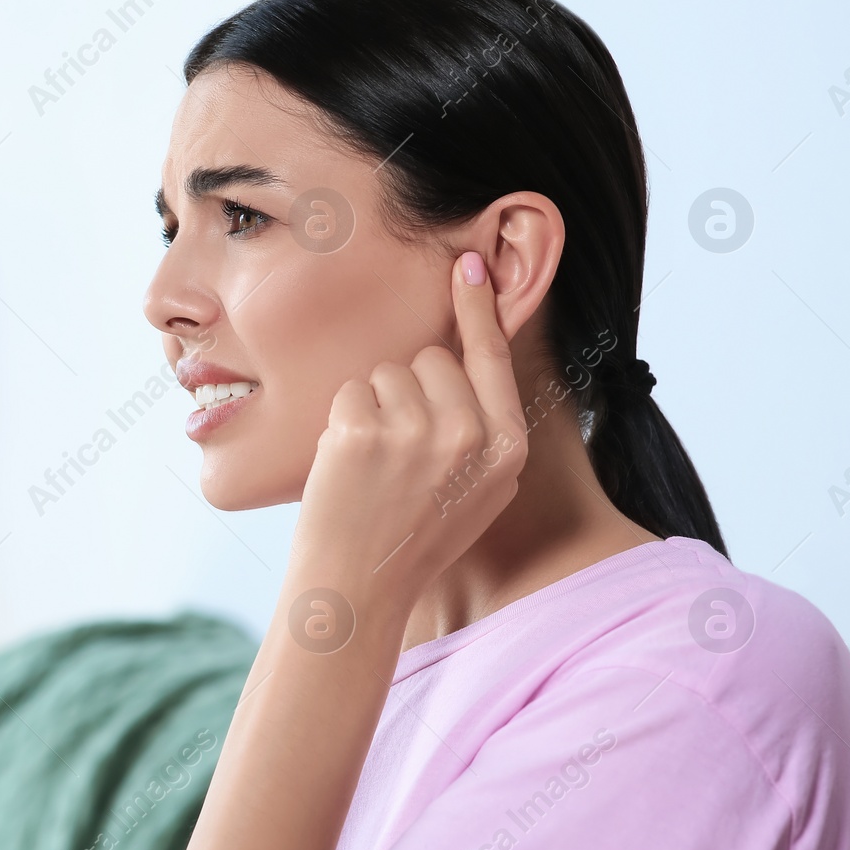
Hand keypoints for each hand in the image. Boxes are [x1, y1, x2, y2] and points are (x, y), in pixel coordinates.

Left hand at [289, 251, 527, 625]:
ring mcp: (416, 432)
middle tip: (399, 454)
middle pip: (432, 358)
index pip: (493, 357)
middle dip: (410, 389)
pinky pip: (351, 391)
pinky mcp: (363, 431)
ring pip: (388, 372)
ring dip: (374, 407)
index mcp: (507, 448)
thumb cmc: (415, 536)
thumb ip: (486, 427)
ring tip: (374, 466)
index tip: (468, 262)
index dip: (479, 307)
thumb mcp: (479, 488)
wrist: (359, 586)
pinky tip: (349, 466)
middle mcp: (469, 435)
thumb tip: (476, 352)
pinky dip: (343, 421)